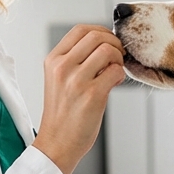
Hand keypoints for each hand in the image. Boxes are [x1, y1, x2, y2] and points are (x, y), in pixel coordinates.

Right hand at [32, 25, 124, 173]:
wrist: (57, 144)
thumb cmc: (62, 114)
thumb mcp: (59, 80)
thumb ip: (76, 60)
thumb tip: (106, 45)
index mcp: (53, 60)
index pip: (80, 30)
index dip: (101, 31)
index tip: (108, 43)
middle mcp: (62, 67)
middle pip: (96, 36)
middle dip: (114, 43)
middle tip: (118, 57)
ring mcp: (76, 80)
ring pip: (108, 51)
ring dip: (118, 59)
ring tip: (114, 73)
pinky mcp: (92, 95)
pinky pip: (116, 71)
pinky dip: (120, 76)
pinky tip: (113, 85)